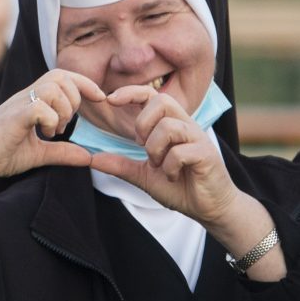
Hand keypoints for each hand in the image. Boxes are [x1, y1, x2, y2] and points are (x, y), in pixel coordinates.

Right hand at [0, 69, 104, 215]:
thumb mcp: (37, 153)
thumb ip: (62, 151)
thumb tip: (89, 156)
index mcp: (31, 100)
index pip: (62, 76)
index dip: (85, 83)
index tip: (100, 99)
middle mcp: (25, 97)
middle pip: (60, 75)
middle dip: (75, 97)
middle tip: (67, 123)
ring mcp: (18, 105)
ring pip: (53, 88)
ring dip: (63, 109)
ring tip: (56, 129)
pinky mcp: (13, 117)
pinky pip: (40, 107)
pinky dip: (50, 120)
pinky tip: (45, 134)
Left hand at [89, 85, 237, 224]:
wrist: (209, 208)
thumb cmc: (179, 187)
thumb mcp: (142, 175)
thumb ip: (119, 165)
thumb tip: (91, 158)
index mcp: (171, 125)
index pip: (152, 95)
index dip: (131, 92)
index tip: (110, 99)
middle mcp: (186, 126)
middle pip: (162, 101)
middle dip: (143, 123)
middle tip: (141, 146)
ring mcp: (198, 138)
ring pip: (168, 126)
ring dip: (155, 148)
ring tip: (158, 165)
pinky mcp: (206, 154)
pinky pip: (180, 151)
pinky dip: (170, 166)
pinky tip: (172, 176)